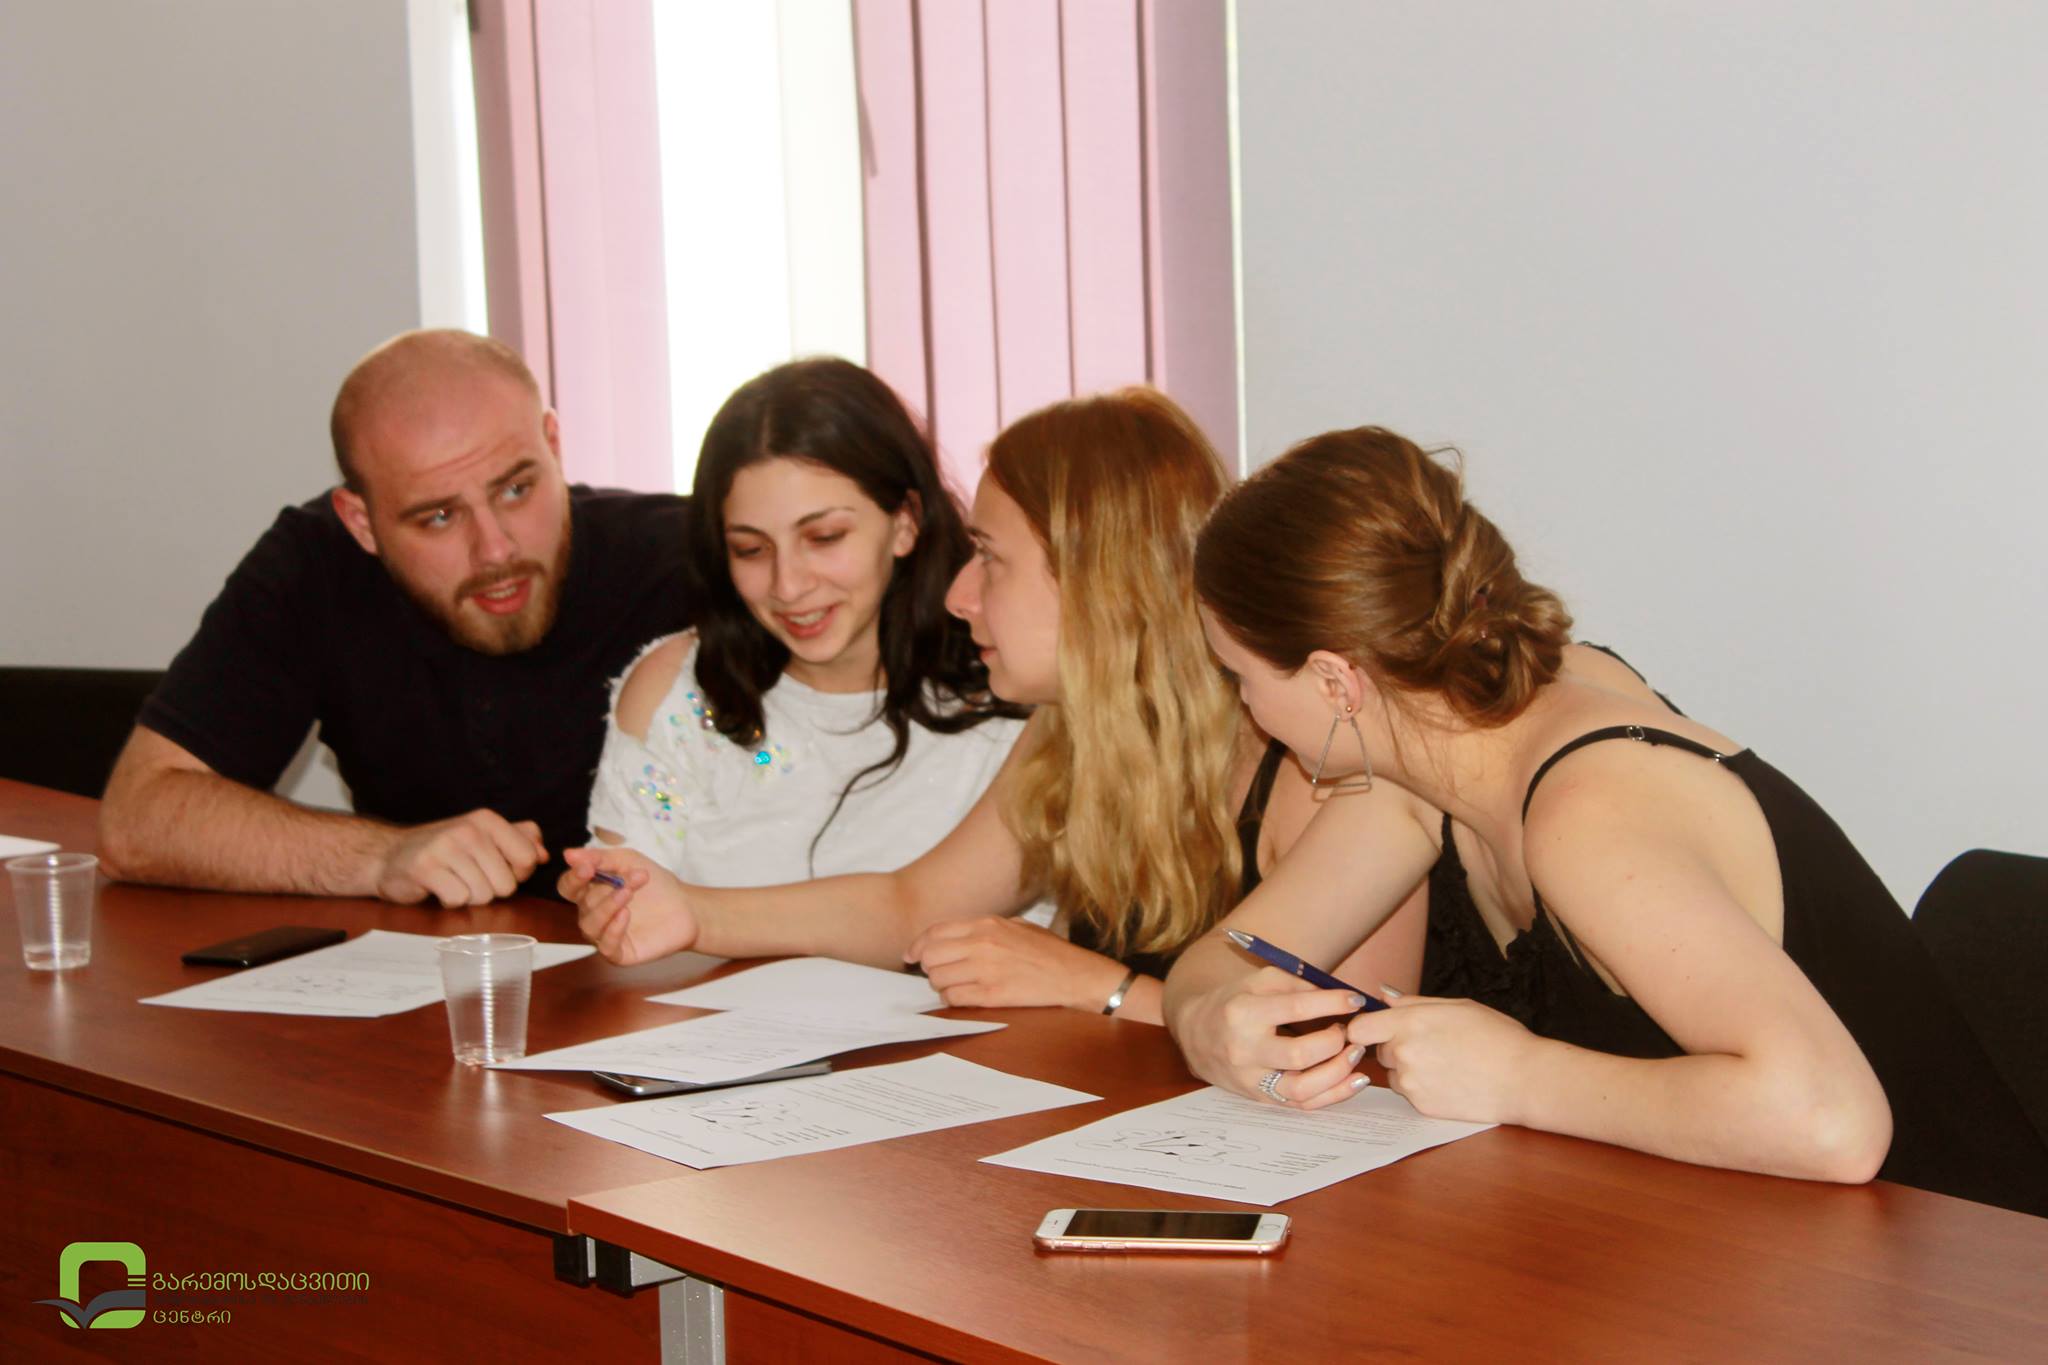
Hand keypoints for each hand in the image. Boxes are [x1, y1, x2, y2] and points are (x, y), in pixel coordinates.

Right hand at [376, 810, 544, 906]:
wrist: (389, 855)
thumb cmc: (444, 850)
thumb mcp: (483, 836)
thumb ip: (519, 839)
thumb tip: (544, 854)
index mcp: (488, 820)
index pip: (527, 859)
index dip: (516, 874)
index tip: (495, 868)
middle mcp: (469, 829)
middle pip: (506, 884)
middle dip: (490, 889)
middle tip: (467, 876)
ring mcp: (446, 847)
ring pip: (483, 895)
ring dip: (469, 896)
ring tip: (453, 880)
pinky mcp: (425, 868)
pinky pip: (458, 899)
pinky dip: (450, 901)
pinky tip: (439, 888)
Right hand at [560, 846, 699, 964]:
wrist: (687, 906)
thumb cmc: (655, 883)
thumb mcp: (628, 861)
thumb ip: (600, 857)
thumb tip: (568, 854)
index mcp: (591, 891)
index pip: (568, 887)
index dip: (573, 878)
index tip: (587, 868)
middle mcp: (594, 914)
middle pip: (584, 904)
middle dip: (607, 889)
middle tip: (635, 877)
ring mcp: (605, 935)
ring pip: (591, 926)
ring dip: (608, 907)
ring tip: (628, 893)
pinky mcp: (621, 953)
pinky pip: (606, 947)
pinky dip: (613, 931)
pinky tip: (626, 915)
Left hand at [905, 917, 1127, 1011]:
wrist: (1076, 977)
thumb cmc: (1050, 953)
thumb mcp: (1018, 927)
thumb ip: (986, 928)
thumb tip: (958, 935)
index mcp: (987, 924)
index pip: (935, 933)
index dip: (917, 945)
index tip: (911, 955)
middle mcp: (982, 944)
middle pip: (930, 956)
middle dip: (929, 966)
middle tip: (938, 973)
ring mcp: (986, 970)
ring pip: (938, 978)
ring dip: (941, 985)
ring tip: (956, 986)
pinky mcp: (992, 995)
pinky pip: (953, 998)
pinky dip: (952, 1000)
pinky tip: (964, 998)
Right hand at [1171, 966, 1373, 1109]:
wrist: (1196, 1034)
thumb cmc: (1233, 1003)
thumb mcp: (1257, 982)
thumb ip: (1297, 984)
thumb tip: (1341, 998)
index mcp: (1243, 1013)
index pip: (1295, 1008)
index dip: (1332, 1003)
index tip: (1355, 1000)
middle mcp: (1245, 1050)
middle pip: (1300, 1054)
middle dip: (1335, 1041)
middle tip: (1349, 1030)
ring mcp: (1252, 1079)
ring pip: (1303, 1088)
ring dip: (1339, 1072)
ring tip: (1355, 1054)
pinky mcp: (1261, 1098)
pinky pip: (1302, 1104)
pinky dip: (1334, 1094)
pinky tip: (1354, 1080)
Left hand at [1346, 993, 1534, 1123]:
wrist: (1523, 1079)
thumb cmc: (1497, 1037)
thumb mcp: (1457, 1006)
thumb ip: (1413, 1002)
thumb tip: (1383, 995)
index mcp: (1409, 1023)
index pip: (1359, 1028)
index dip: (1365, 1028)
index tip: (1377, 1029)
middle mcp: (1403, 1054)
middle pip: (1378, 1051)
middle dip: (1394, 1047)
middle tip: (1429, 1044)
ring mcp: (1411, 1083)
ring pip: (1393, 1074)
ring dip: (1407, 1069)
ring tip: (1444, 1063)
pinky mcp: (1422, 1106)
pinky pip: (1410, 1094)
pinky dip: (1422, 1088)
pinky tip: (1450, 1081)